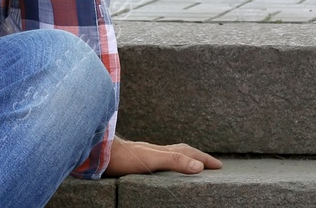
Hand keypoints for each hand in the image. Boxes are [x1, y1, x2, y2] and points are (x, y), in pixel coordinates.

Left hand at [102, 137, 221, 176]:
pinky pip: (157, 158)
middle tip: (210, 163)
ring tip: (190, 163)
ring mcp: (144, 152)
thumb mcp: (151, 160)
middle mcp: (154, 150)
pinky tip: (159, 166)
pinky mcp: (134, 158)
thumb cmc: (122, 156)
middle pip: (181, 151)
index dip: (204, 159)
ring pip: (169, 153)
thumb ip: (173, 161)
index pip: (188, 154)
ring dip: (183, 158)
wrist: (96, 149)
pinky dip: (167, 161)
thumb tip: (198, 166)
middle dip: (197, 156)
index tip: (219, 166)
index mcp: (161, 151)